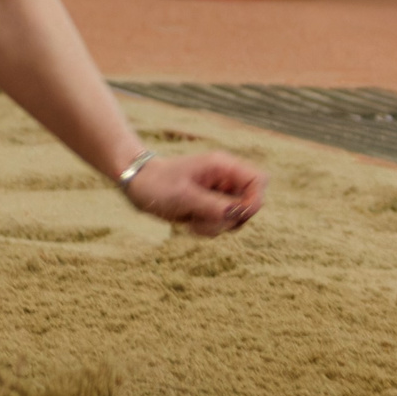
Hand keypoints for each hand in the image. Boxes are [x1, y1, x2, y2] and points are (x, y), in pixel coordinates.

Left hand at [121, 152, 264, 236]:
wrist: (137, 184)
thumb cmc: (157, 184)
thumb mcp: (184, 196)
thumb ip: (213, 205)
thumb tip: (238, 213)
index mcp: (223, 166)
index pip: (258, 181)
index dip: (254, 200)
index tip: (234, 213)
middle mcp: (225, 179)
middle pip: (251, 204)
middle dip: (230, 218)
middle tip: (203, 218)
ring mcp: (220, 193)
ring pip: (237, 218)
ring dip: (217, 226)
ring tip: (192, 220)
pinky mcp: (212, 206)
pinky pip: (223, 224)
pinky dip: (209, 228)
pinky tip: (190, 223)